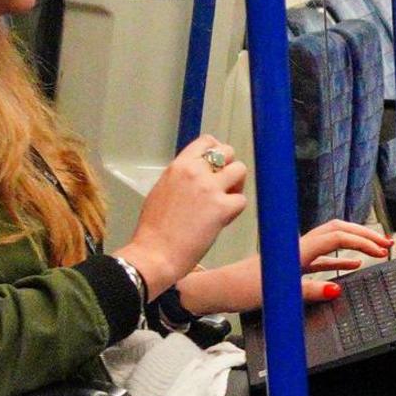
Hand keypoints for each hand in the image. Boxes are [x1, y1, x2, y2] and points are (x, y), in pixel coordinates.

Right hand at [126, 137, 248, 294]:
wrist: (155, 253)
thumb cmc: (154, 229)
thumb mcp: (162, 191)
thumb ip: (181, 179)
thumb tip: (196, 177)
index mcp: (178, 166)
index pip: (206, 141)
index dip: (216, 151)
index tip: (216, 165)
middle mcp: (195, 172)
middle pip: (228, 152)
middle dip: (229, 167)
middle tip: (223, 185)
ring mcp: (210, 188)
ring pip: (240, 170)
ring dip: (237, 185)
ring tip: (226, 200)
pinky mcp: (222, 208)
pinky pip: (241, 200)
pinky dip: (235, 210)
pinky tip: (222, 220)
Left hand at [178, 220, 392, 314]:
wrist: (218, 289)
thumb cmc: (239, 289)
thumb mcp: (277, 293)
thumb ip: (308, 290)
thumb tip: (336, 287)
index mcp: (296, 250)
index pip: (337, 237)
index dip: (362, 241)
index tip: (381, 249)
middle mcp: (297, 248)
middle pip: (337, 231)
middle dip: (364, 234)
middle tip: (386, 242)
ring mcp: (295, 256)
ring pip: (331, 242)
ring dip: (355, 243)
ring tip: (376, 248)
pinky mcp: (291, 266)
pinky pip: (322, 258)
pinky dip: (341, 259)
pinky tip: (352, 266)